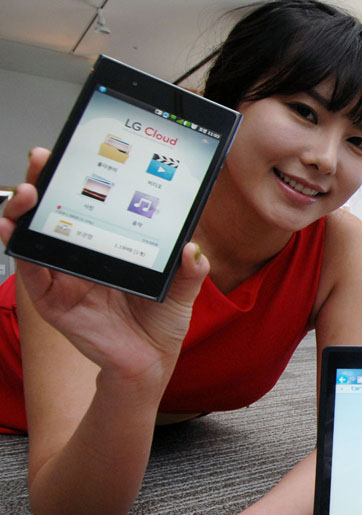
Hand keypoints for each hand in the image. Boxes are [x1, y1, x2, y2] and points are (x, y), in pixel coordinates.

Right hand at [2, 148, 209, 382]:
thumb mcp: (182, 289)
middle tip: (43, 159)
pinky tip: (16, 233)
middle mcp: (81, 257)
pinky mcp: (54, 302)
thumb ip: (190, 268)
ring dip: (23, 212)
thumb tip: (191, 248)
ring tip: (27, 192)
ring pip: (32, 237)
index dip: (75, 178)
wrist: (151, 362)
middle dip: (42, 182)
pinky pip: (32, 274)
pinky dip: (22, 253)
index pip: (85, 205)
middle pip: (52, 212)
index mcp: (108, 246)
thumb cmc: (160, 323)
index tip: (73, 152)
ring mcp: (64, 278)